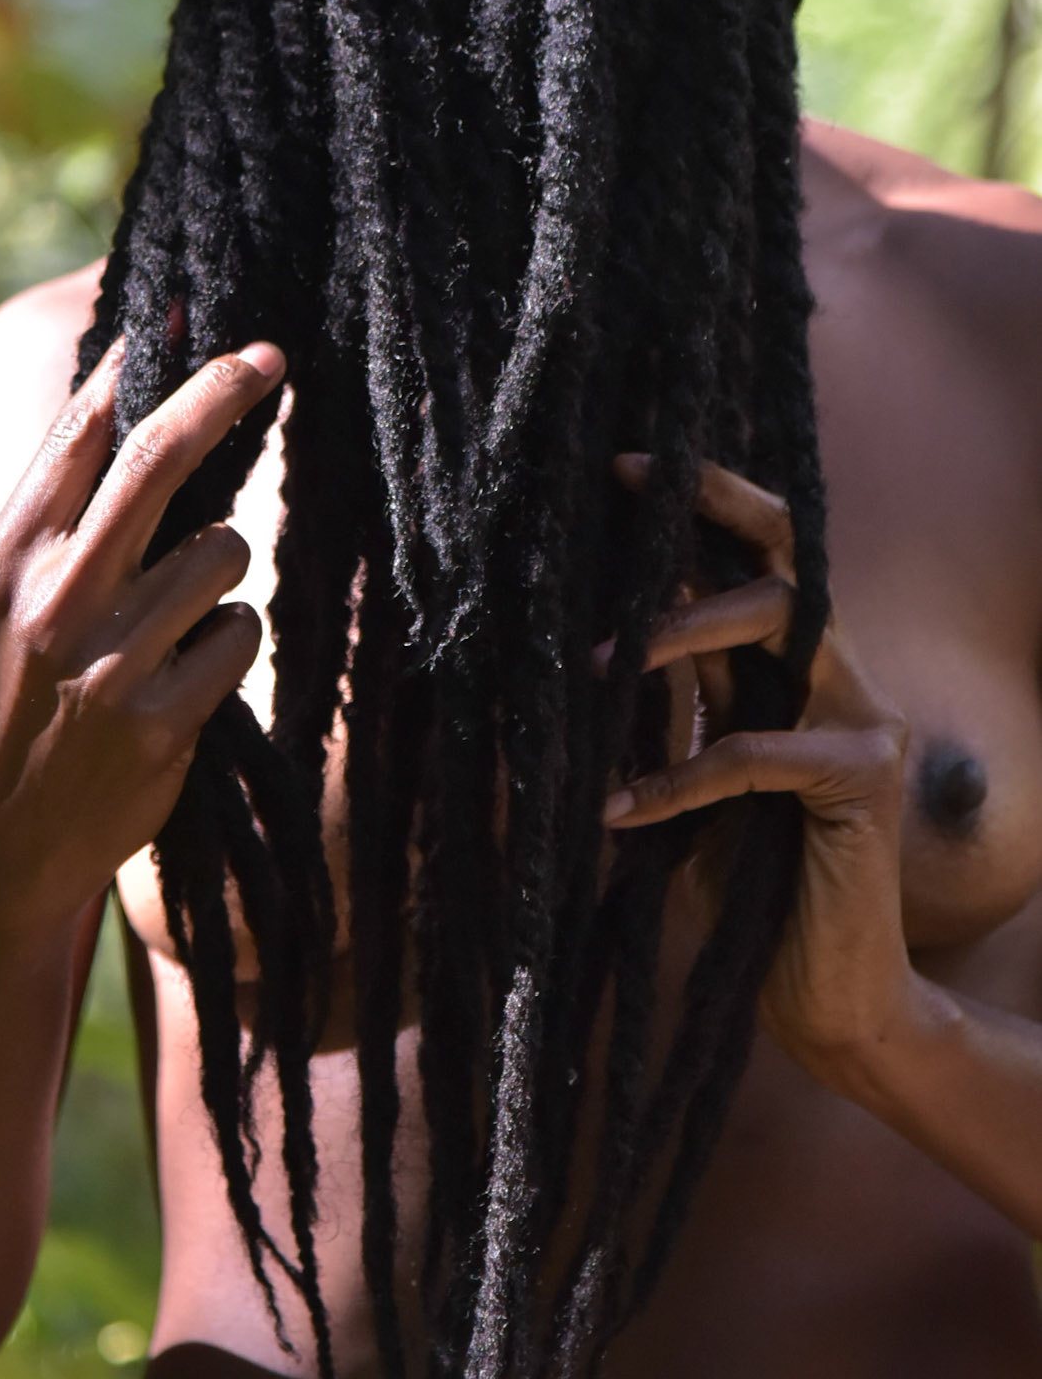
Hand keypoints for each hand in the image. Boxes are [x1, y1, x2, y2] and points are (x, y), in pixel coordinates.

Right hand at [0, 337, 284, 942]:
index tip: (191, 312)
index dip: (143, 362)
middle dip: (225, 393)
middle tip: (272, 356)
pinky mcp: (163, 723)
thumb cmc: (5, 696)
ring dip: (222, 566)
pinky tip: (186, 678)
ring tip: (177, 614)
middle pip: (161, 459)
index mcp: (1, 558)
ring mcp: (109, 665)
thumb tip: (125, 398)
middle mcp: (51, 601)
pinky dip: (230, 643)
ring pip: (224, 550)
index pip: (82, 432)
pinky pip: (242, 634)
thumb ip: (53, 512)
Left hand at [601, 456, 918, 1086]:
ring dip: (680, 629)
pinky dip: (678, 778)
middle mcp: (837, 676)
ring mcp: (863, 722)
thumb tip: (595, 627)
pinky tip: (618, 808)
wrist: (825, 994)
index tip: (622, 465)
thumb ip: (677, 699)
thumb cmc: (749, 882)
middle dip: (711, 506)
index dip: (700, 503)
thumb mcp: (698, 772)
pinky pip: (755, 754)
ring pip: (779, 624)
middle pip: (787, 553)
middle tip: (627, 485)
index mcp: (793, 666)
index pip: (756, 557)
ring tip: (594, 661)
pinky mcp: (863, 783)